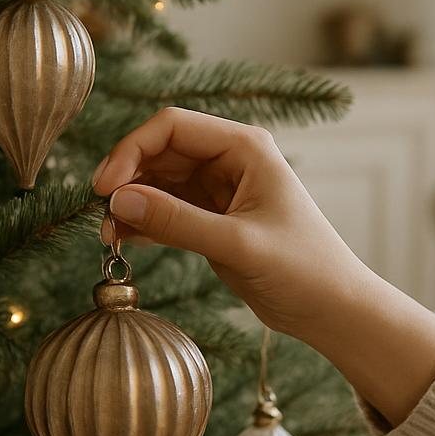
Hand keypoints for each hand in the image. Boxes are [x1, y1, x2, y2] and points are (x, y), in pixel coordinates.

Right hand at [92, 108, 434, 424]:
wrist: (332, 309)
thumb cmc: (303, 270)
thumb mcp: (237, 244)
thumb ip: (177, 222)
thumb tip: (119, 200)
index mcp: (244, 147)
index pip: (171, 126)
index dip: (132, 150)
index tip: (105, 188)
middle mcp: (229, 160)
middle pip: (159, 151)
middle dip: (126, 179)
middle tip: (102, 216)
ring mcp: (218, 190)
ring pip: (157, 182)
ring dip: (131, 203)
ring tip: (109, 236)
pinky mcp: (211, 219)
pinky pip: (166, 210)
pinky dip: (143, 221)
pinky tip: (123, 241)